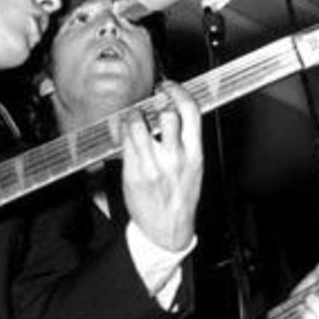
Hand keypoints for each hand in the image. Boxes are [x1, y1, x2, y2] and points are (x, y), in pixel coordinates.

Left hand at [121, 80, 202, 252]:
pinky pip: (125, 145)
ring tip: (134, 117)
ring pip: (139, 126)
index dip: (179, 92)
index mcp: (194, 155)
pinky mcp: (134, 174)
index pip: (191, 112)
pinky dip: (123, 134)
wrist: (167, 231)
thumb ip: (187, 142)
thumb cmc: (179, 199)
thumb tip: (176, 114)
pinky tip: (125, 134)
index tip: (170, 86)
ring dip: (134, 116)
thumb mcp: (194, 169)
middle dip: (156, 102)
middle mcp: (175, 159)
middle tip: (150, 100)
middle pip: (166, 114)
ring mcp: (153, 166)